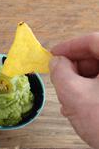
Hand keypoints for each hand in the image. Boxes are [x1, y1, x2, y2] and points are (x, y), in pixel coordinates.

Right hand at [50, 33, 98, 148]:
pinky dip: (95, 92)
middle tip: (60, 79)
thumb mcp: (74, 94)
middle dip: (76, 67)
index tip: (53, 54)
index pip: (93, 41)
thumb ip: (60, 72)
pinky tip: (82, 108)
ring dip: (83, 82)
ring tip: (69, 101)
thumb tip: (57, 62)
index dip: (69, 45)